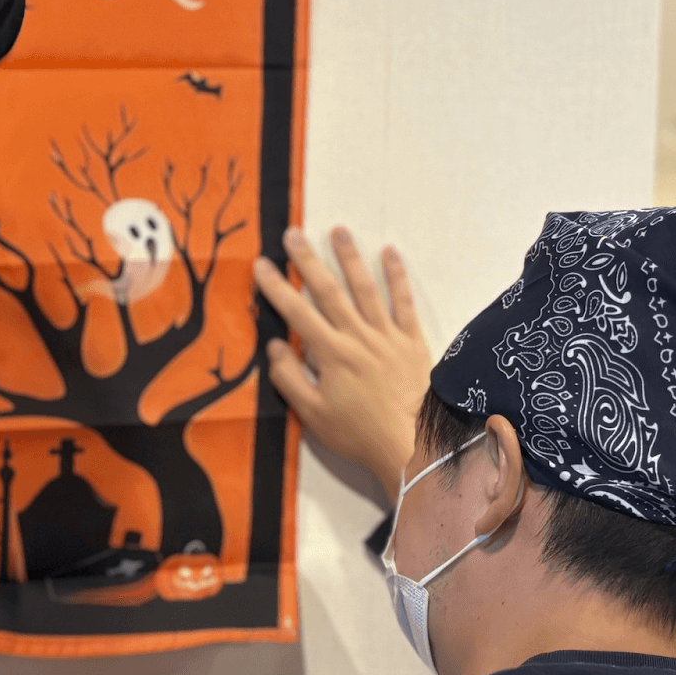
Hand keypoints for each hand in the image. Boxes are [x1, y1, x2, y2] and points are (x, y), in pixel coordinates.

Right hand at [253, 227, 430, 501]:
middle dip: (308, 260)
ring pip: (365, 289)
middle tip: (292, 233)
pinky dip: (397, 276)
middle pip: (329, 291)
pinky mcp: (412, 341)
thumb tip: (273, 346)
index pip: (297, 312)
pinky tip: (390, 252)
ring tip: (337, 230)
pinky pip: (403, 302)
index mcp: (331, 354)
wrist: (414, 443)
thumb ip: (290, 379)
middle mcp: (358, 336)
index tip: (261, 264)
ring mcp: (387, 335)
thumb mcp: (314, 415)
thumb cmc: (359, 433)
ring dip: (350, 258)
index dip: (277, 287)